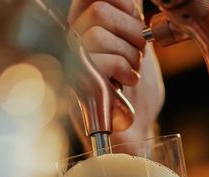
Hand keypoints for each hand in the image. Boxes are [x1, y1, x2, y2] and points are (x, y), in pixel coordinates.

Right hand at [68, 0, 164, 141]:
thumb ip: (131, 18)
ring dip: (128, 55)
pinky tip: (126, 81)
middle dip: (131, 31)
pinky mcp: (76, 87)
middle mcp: (71, 40)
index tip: (136, 22)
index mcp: (85, 25)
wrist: (135, 131)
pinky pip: (100, 62)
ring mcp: (71, 63)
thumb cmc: (136, 92)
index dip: (122, 3)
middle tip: (137, 53)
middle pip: (98, 10)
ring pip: (98, 35)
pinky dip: (123, 70)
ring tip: (131, 71)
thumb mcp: (137, 45)